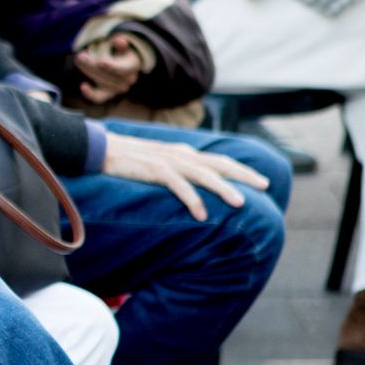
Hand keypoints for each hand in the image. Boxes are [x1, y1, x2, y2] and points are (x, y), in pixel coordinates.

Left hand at [75, 33, 143, 103]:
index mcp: (133, 66)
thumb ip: (120, 45)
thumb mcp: (121, 46)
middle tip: (80, 56)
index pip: (124, 69)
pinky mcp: (107, 95)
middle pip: (109, 75)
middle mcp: (128, 80)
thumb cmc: (118, 53)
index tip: (100, 62)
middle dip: (93, 65)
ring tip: (79, 60)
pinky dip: (90, 93)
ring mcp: (118, 89)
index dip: (112, 67)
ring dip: (89, 71)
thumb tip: (119, 41)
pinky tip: (83, 85)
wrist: (118, 65)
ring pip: (102, 83)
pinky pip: (98, 98)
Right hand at [100, 131, 270, 220]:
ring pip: (203, 175)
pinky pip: (178, 186)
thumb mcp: (157, 162)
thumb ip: (176, 169)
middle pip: (219, 164)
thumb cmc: (126, 159)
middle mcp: (180, 154)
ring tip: (240, 203)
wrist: (99, 149)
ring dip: (223, 189)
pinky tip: (202, 215)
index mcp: (183, 153)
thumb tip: (193, 183)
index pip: (218, 160)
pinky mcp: (154, 170)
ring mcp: (168, 161)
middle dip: (243, 175)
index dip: (241, 170)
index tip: (260, 181)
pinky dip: (192, 200)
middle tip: (265, 186)